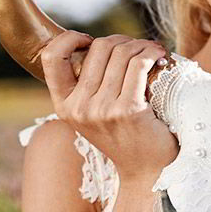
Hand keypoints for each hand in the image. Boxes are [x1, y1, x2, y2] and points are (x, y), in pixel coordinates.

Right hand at [38, 30, 177, 179]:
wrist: (146, 173)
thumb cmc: (124, 138)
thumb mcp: (93, 115)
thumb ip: (85, 86)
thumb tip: (92, 44)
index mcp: (64, 107)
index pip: (51, 57)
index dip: (69, 39)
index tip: (89, 41)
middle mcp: (80, 108)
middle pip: (99, 48)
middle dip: (121, 40)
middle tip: (137, 48)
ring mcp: (103, 110)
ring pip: (121, 53)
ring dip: (141, 45)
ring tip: (152, 51)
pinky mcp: (128, 110)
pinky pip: (139, 65)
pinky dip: (151, 53)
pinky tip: (158, 56)